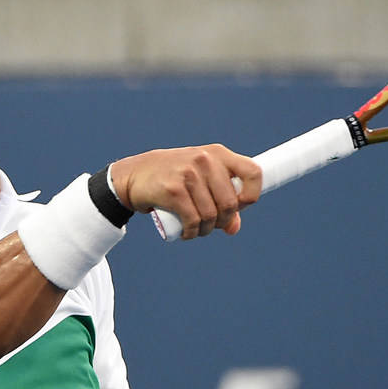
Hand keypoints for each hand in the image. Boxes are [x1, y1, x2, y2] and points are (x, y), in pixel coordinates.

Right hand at [110, 145, 261, 239]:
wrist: (134, 175)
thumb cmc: (173, 178)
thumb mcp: (200, 182)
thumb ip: (220, 202)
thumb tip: (234, 228)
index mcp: (218, 154)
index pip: (253, 172)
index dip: (251, 195)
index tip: (239, 207)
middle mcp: (205, 160)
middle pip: (231, 203)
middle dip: (223, 221)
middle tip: (211, 225)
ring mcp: (189, 173)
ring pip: (211, 215)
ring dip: (205, 230)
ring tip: (196, 230)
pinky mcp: (173, 190)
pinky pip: (193, 220)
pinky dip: (192, 233)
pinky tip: (187, 233)